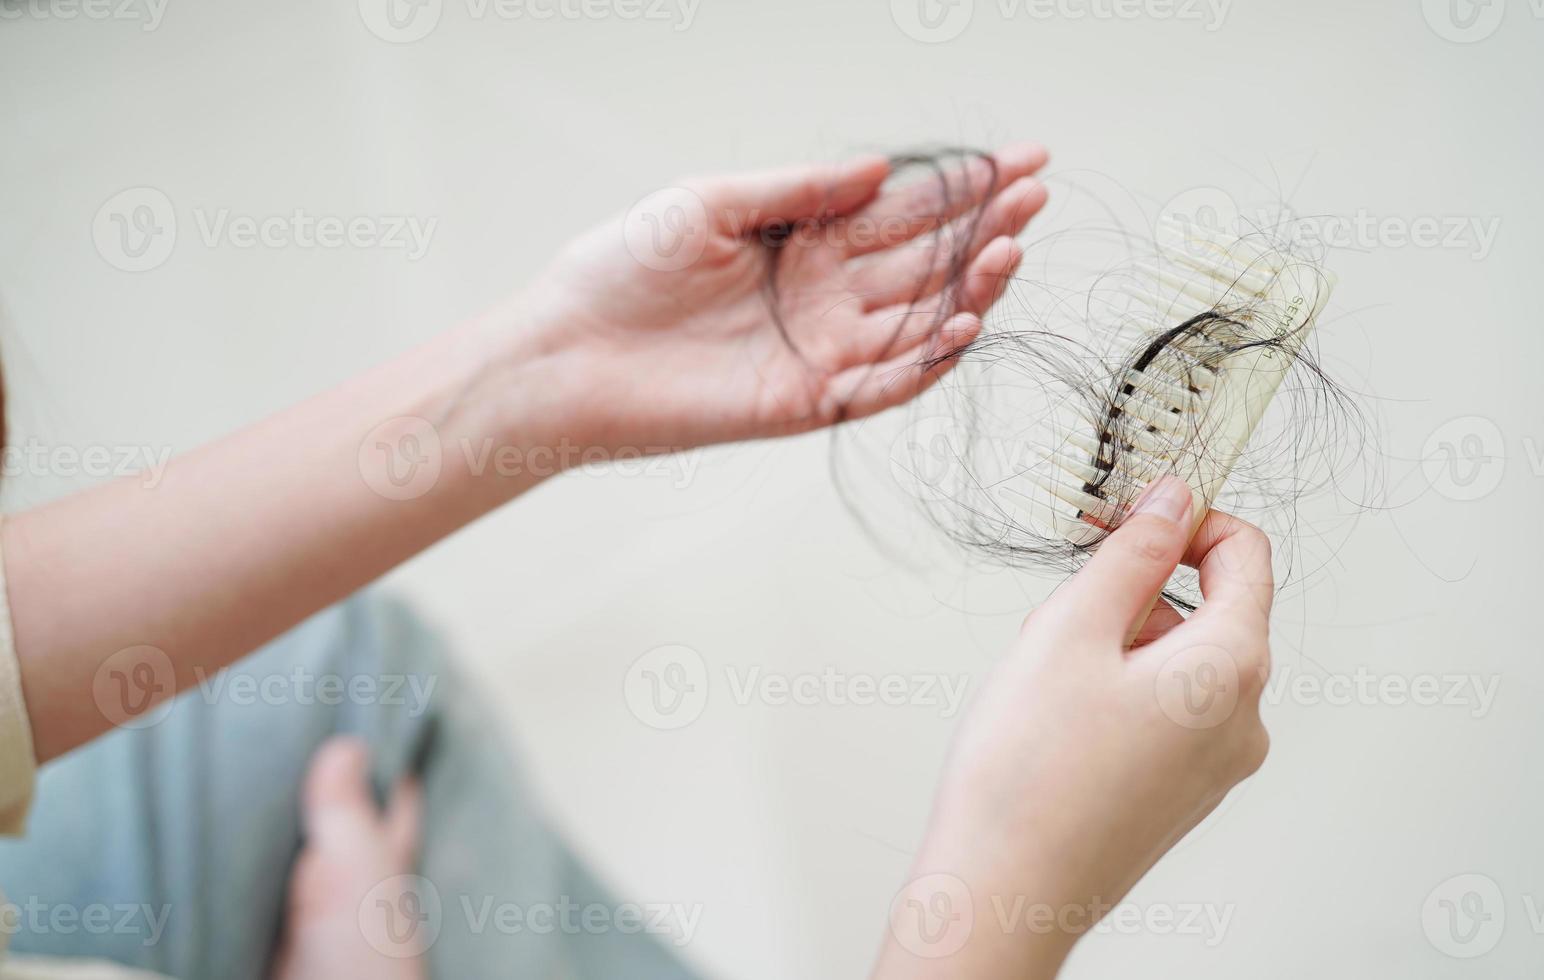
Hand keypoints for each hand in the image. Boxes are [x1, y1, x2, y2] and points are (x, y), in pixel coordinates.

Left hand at [500, 144, 1047, 452]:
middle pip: (926, 261)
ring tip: (1010, 251)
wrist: (566, 352)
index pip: (903, 210)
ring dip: (970, 290)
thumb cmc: (620, 270)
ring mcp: (821, 349)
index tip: (1019, 160)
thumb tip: (879, 169)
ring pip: (918, 321)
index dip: (963, 187)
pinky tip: (963, 324)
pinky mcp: (806, 401)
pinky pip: (883, 385)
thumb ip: (798, 191)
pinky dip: (926, 360)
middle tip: (1035, 196)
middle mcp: (824, 295)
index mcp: (804, 240)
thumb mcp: (708, 203)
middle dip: (985, 228)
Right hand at [874, 476, 1273, 978]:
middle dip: (1133, 592)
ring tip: (1045, 677)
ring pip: (1176, 660)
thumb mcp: (1071, 628)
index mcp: (1230, 669)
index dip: (1187, 519)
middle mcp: (1240, 720)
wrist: (1005, 888)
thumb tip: (1175, 500)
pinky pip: (1164, 709)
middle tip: (1060, 613)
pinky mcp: (1181, 791)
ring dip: (1115, 642)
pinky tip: (1055, 716)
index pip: (1245, 553)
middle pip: (1206, 607)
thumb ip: (1134, 553)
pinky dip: (1115, 690)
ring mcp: (1214, 763)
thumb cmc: (1030, 776)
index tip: (1129, 517)